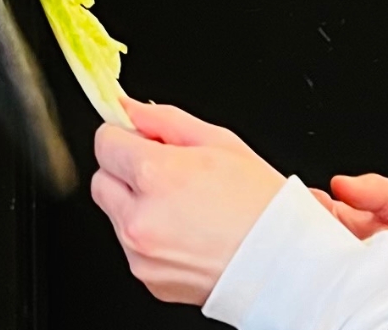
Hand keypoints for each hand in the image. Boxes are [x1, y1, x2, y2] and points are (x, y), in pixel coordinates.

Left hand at [89, 97, 285, 304]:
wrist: (285, 264)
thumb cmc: (261, 206)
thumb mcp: (220, 142)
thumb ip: (165, 120)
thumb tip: (131, 108)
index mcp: (157, 176)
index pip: (105, 142)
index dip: (125, 136)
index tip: (141, 140)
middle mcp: (141, 218)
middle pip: (102, 179)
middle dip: (125, 171)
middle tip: (165, 173)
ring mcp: (141, 253)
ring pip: (115, 215)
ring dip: (137, 205)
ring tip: (184, 207)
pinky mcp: (148, 278)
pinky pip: (133, 247)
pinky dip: (150, 237)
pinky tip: (186, 232)